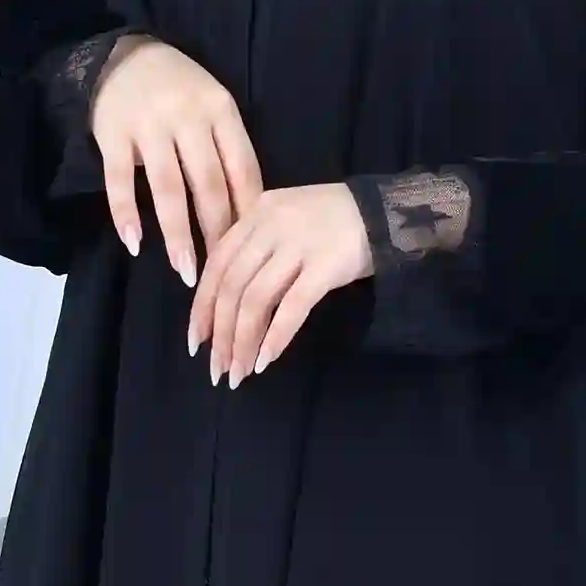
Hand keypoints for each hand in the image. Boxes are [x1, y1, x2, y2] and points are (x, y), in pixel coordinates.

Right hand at [91, 36, 262, 282]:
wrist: (123, 56)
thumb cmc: (180, 90)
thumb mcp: (214, 108)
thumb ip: (229, 150)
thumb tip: (250, 213)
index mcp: (220, 111)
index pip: (242, 169)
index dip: (248, 212)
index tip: (253, 249)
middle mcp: (187, 117)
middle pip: (208, 184)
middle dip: (217, 232)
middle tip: (222, 271)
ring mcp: (148, 126)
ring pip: (167, 188)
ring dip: (177, 234)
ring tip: (185, 271)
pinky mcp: (113, 134)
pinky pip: (118, 181)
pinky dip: (125, 214)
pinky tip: (134, 244)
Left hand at [186, 181, 373, 383]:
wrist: (388, 212)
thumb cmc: (336, 223)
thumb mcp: (287, 223)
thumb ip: (257, 250)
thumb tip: (229, 306)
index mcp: (256, 214)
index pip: (217, 264)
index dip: (202, 306)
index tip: (197, 341)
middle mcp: (270, 225)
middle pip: (231, 287)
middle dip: (220, 334)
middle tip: (218, 369)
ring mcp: (298, 244)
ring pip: (255, 300)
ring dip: (243, 342)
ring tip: (240, 373)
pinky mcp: (325, 266)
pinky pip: (292, 308)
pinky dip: (275, 337)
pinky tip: (266, 360)